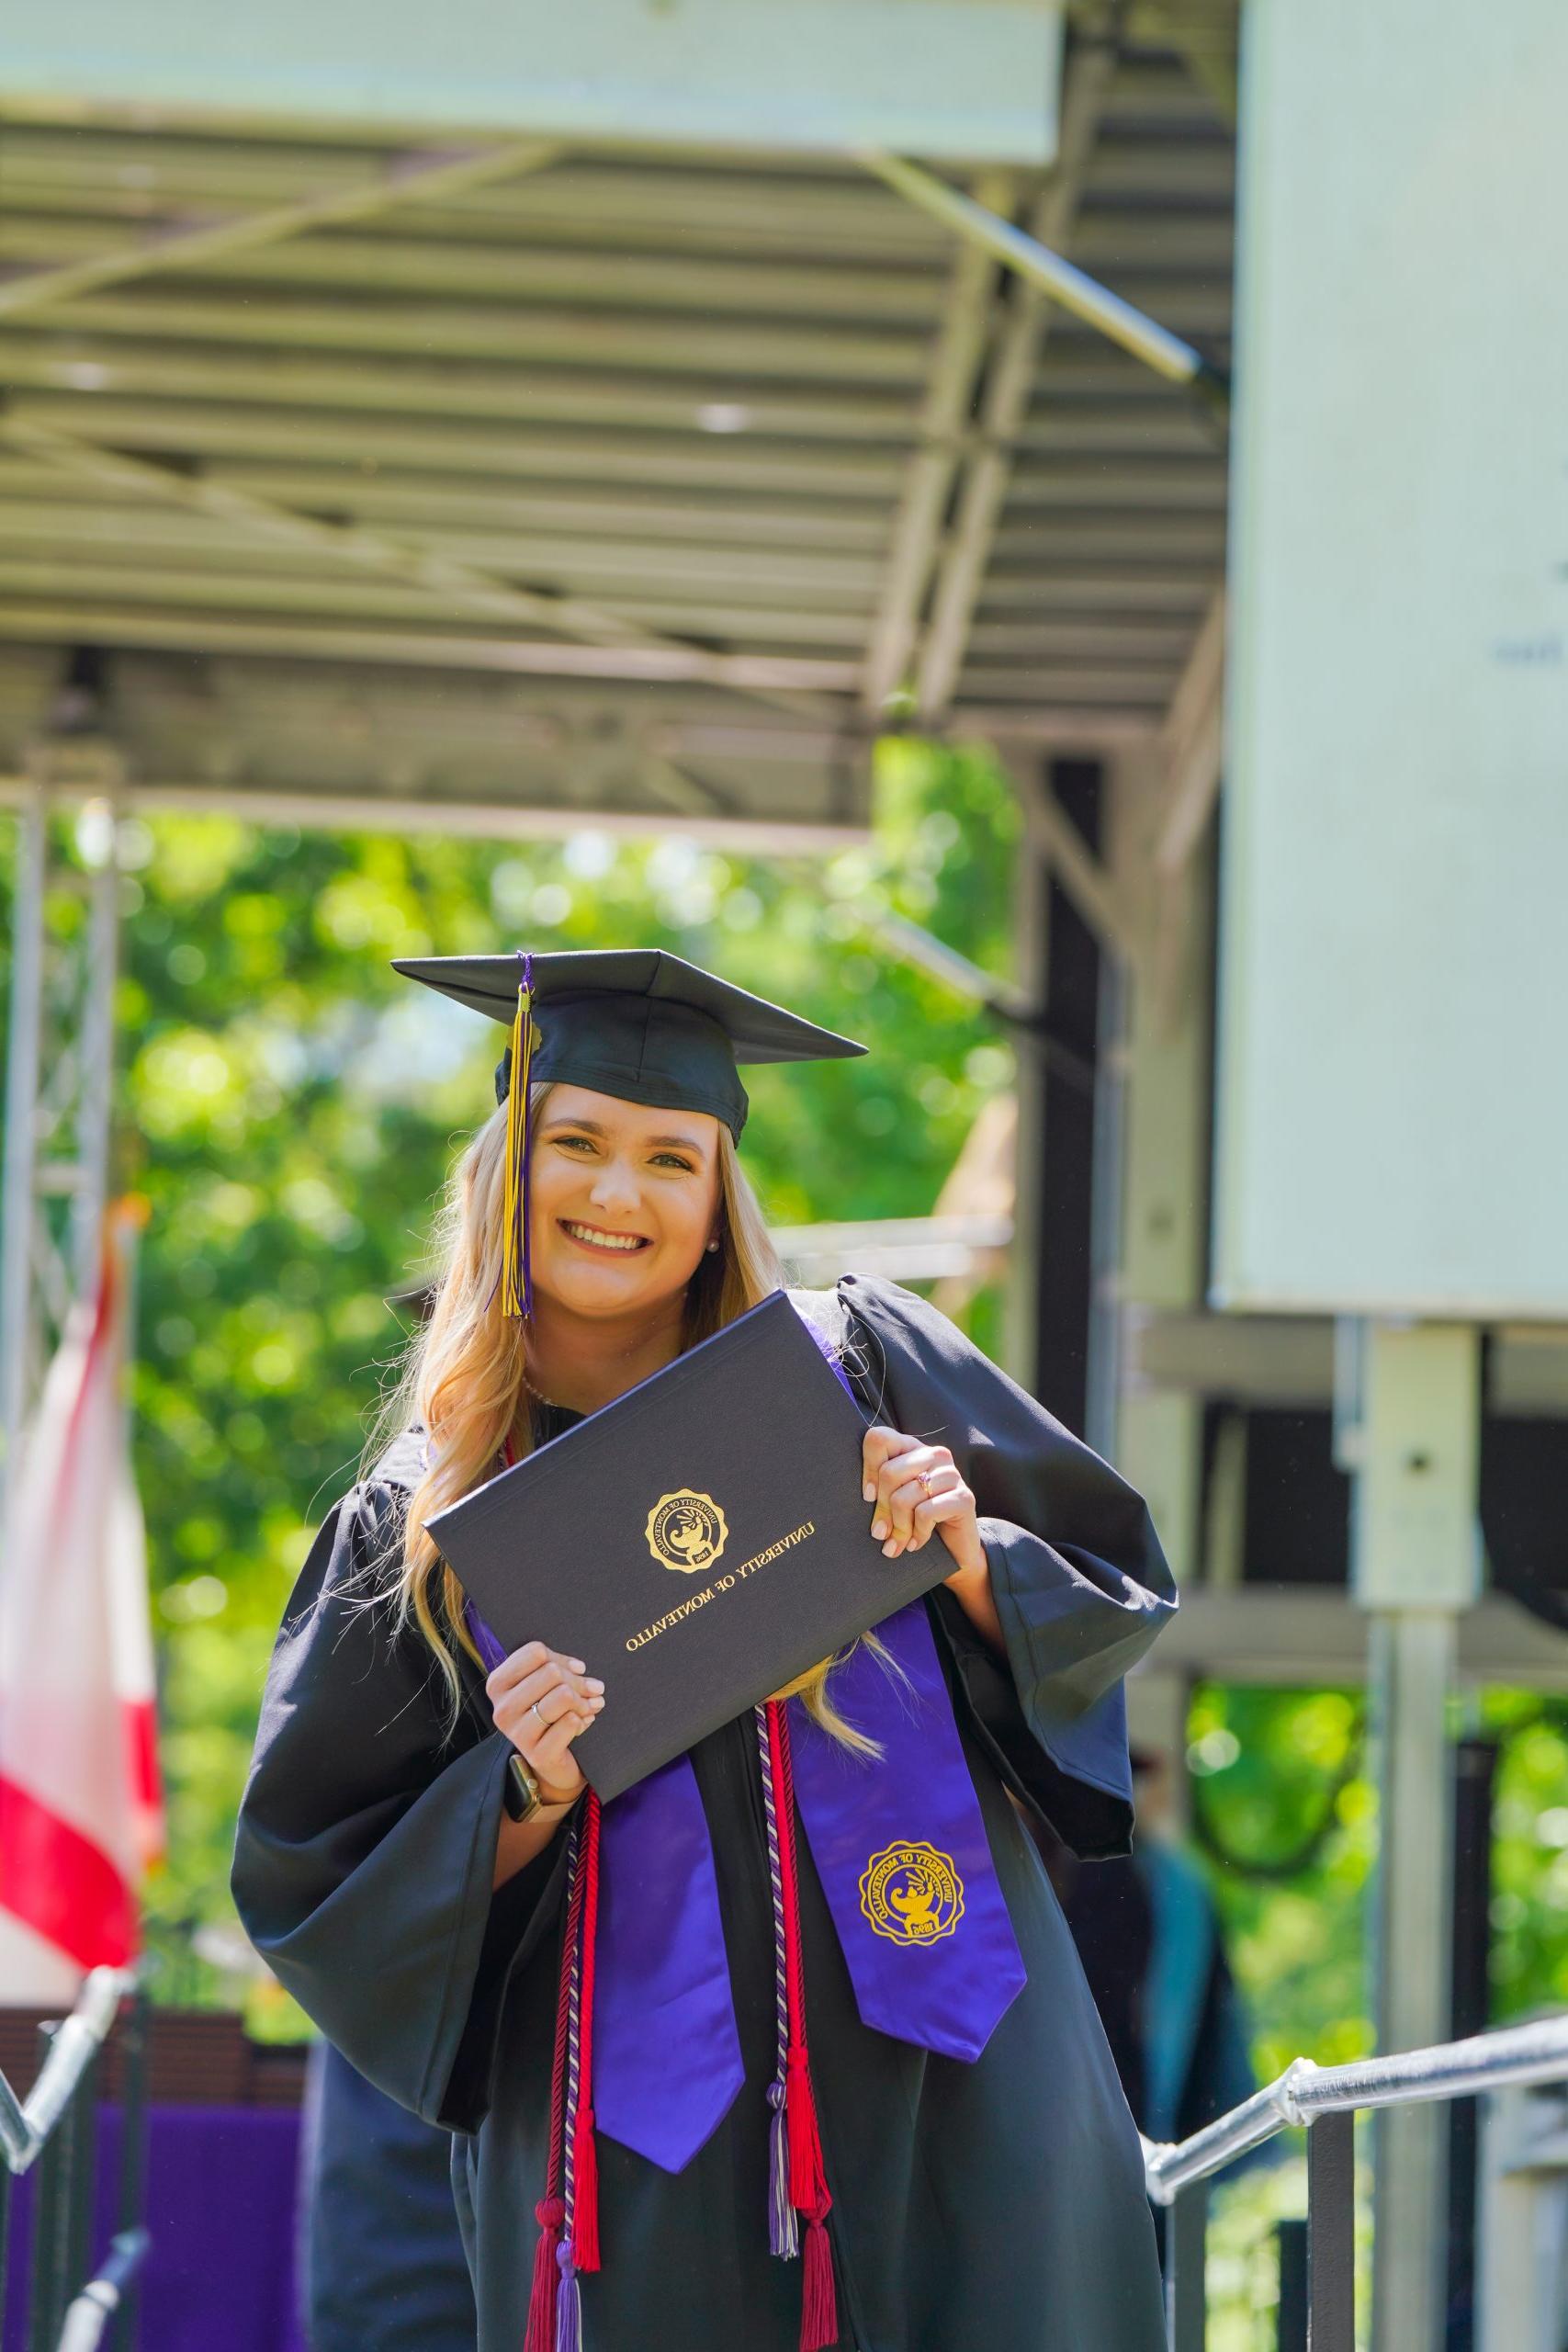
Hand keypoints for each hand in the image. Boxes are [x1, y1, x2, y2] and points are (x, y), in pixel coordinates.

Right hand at [486, 1641, 603, 1803]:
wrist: (549, 1762)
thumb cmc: (546, 1714)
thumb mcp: (540, 1686)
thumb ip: (553, 1668)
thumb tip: (579, 1669)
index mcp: (498, 1685)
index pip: (535, 1652)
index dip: (562, 1659)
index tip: (576, 1669)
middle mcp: (502, 1709)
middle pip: (552, 1672)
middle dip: (579, 1681)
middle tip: (591, 1689)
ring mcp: (518, 1733)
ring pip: (563, 1695)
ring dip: (584, 1700)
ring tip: (589, 1706)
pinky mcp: (537, 1754)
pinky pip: (570, 1722)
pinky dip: (582, 1720)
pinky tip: (580, 1724)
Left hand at [861, 1426, 986, 1583]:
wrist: (955, 1549)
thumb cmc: (916, 1521)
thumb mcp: (893, 1499)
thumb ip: (879, 1487)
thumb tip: (867, 1495)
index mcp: (913, 1447)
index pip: (879, 1438)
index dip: (867, 1469)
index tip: (868, 1497)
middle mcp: (934, 1454)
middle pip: (889, 1473)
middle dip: (881, 1509)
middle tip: (880, 1532)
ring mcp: (952, 1474)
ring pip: (904, 1498)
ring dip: (898, 1529)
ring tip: (896, 1544)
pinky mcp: (964, 1497)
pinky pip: (925, 1513)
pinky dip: (917, 1534)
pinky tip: (915, 1543)